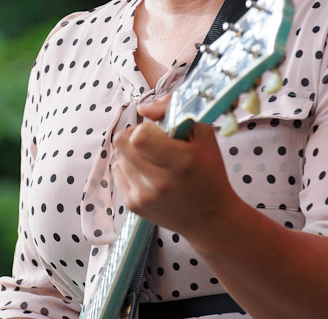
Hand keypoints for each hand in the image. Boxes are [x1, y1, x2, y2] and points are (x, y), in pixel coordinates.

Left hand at [112, 95, 237, 243]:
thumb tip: (142, 109)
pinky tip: (148, 172)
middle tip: (152, 141)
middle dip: (134, 135)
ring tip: (153, 159)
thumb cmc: (208, 170)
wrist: (210, 218)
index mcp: (181, 162)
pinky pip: (117, 171)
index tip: (159, 132)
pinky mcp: (133, 205)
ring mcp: (143, 196)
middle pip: (122, 142)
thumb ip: (174, 110)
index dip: (145, 128)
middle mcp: (159, 182)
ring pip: (118, 156)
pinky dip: (129, 167)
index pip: (138, 137)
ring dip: (132, 152)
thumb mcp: (203, 134)